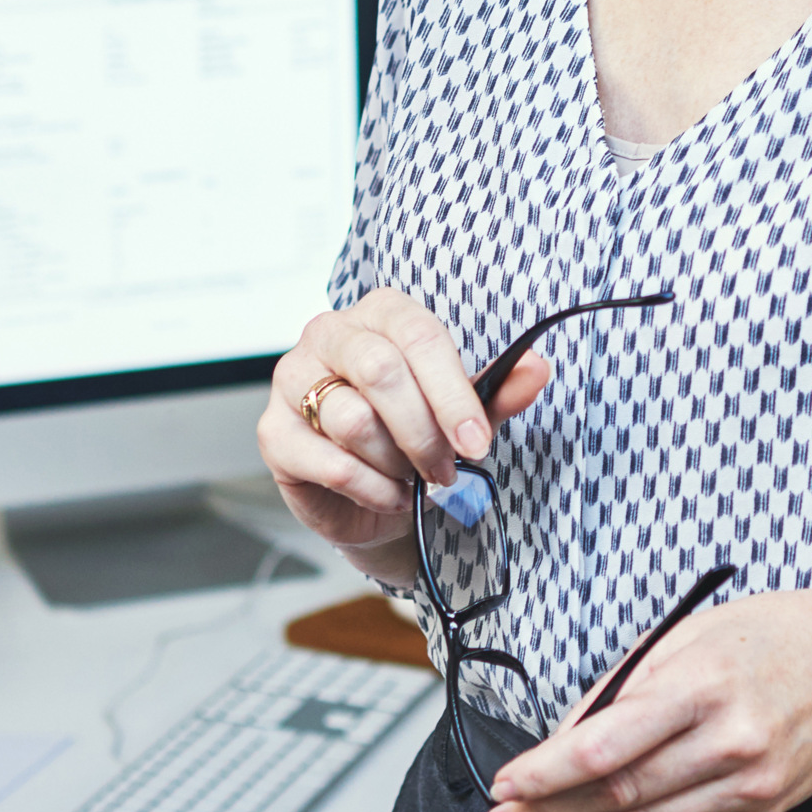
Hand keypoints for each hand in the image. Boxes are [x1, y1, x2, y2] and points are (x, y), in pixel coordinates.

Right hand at [259, 290, 549, 582]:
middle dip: (423, 432)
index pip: (419, 336)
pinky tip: (385, 494)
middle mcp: (329, 334)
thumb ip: (498, 390)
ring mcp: (292, 379)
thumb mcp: (465, 413)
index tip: (477, 441)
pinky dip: (371, 488)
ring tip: (411, 477)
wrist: (375, 498)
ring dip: (396, 462)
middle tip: (447, 469)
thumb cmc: (416, 437)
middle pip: (381, 371)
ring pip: (353, 420)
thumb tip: (538, 368)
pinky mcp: (273, 433)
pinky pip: (330, 463)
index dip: (452, 393)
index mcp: (381, 313)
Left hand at [479, 578, 811, 811]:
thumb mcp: (688, 634)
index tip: (505, 786)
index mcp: (702, 686)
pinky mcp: (761, 809)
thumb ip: (623, 686)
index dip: (546, 774)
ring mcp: (749, 784)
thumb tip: (563, 738)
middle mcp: (728, 742)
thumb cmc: (773, 634)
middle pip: (617, 793)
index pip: (604, 747)